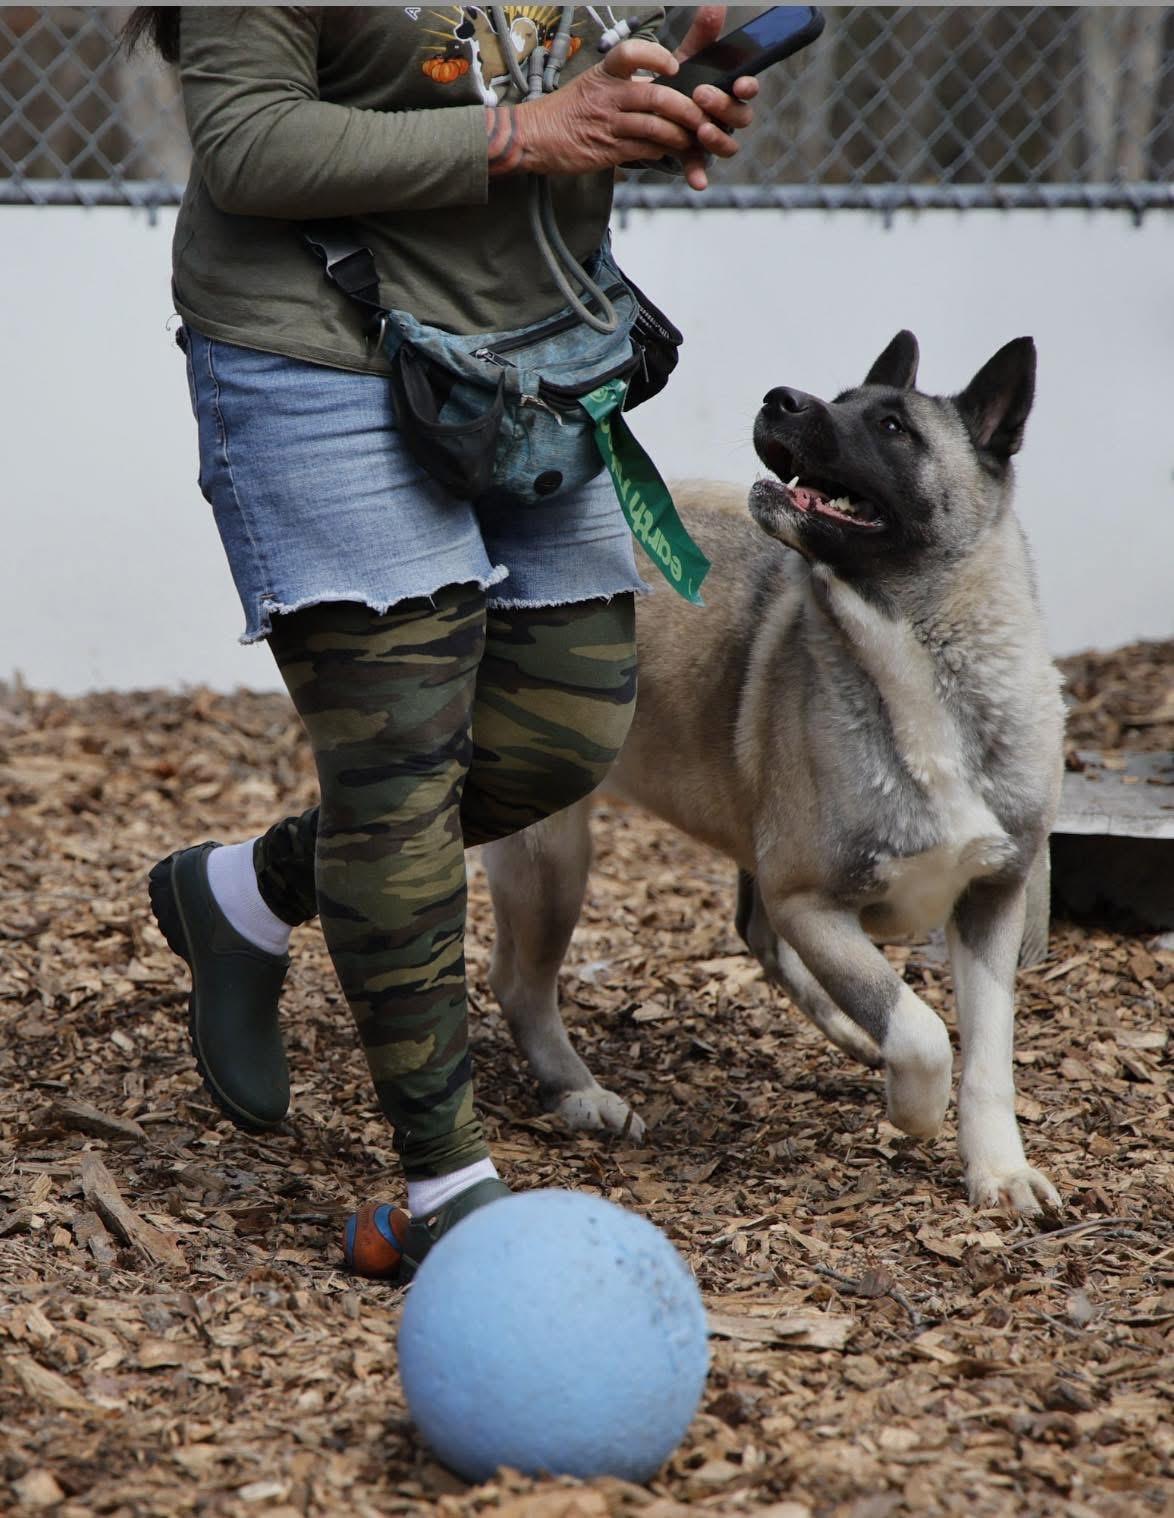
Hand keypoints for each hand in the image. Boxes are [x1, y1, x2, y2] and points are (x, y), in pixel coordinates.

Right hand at [486, 39, 709, 176]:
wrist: (534, 136)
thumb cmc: (567, 110)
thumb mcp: (594, 83)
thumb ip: (626, 82)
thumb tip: (659, 84)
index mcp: (605, 73)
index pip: (633, 53)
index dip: (657, 57)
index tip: (673, 66)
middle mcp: (608, 95)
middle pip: (656, 96)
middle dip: (686, 108)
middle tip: (701, 115)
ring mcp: (608, 124)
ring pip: (654, 126)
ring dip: (679, 134)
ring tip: (691, 138)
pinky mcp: (607, 150)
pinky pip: (643, 150)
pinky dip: (662, 151)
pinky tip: (670, 151)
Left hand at [674, 5, 758, 189]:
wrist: (652, 110)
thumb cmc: (678, 83)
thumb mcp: (688, 58)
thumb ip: (702, 36)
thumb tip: (715, 6)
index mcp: (729, 91)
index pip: (748, 90)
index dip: (749, 87)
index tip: (741, 83)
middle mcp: (726, 118)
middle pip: (740, 117)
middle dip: (723, 107)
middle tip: (701, 96)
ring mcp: (712, 139)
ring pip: (727, 145)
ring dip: (717, 138)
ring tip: (699, 129)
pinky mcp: (695, 157)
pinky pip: (701, 168)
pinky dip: (700, 175)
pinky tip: (697, 183)